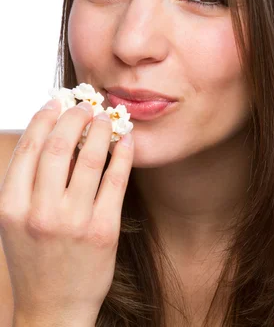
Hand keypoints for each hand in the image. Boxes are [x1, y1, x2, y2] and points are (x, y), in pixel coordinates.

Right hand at [0, 99, 133, 324]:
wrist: (53, 308)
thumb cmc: (35, 261)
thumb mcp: (13, 224)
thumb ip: (24, 186)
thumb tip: (46, 138)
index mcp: (10, 207)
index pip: (29, 149)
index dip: (44, 119)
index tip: (56, 103)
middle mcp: (39, 212)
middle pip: (59, 148)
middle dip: (74, 118)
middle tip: (85, 105)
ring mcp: (73, 221)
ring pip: (89, 159)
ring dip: (100, 130)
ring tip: (106, 117)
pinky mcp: (104, 230)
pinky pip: (116, 181)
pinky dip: (122, 155)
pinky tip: (126, 140)